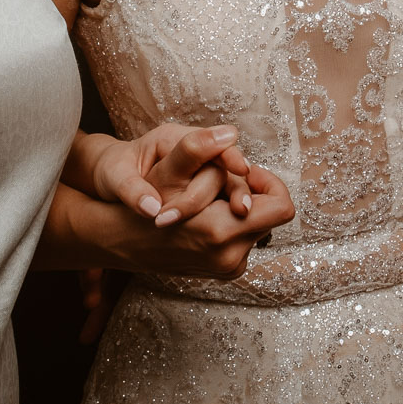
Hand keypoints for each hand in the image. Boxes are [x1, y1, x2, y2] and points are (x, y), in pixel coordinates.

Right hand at [61, 161, 294, 279]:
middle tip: (228, 177)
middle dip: (254, 192)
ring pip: (258, 226)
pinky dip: (234, 221)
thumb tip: (230, 132)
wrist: (120, 240)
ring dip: (242, 206)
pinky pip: (245, 239)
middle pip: (271, 216)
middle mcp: (230, 257)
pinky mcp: (223, 271)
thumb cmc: (145, 203)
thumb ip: (198, 149)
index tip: (246, 170)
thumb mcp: (169, 172)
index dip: (269, 182)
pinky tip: (210, 210)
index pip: (282, 207)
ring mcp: (227, 268)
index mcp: (222, 234)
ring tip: (215, 193)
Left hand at [85, 123, 255, 223]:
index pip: (206, 141)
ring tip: (242, 216)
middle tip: (240, 209)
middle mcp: (191, 148)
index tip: (241, 168)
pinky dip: (231, 205)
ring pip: (228, 179)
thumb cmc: (113, 171)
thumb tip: (151, 209)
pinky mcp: (202, 183)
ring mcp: (199, 166)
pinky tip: (239, 220)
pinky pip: (223, 192)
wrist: (111, 176)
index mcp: (170, 139)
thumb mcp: (114, 178)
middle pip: (221, 165)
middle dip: (234, 186)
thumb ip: (132, 191)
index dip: (227, 154)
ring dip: (237, 196)